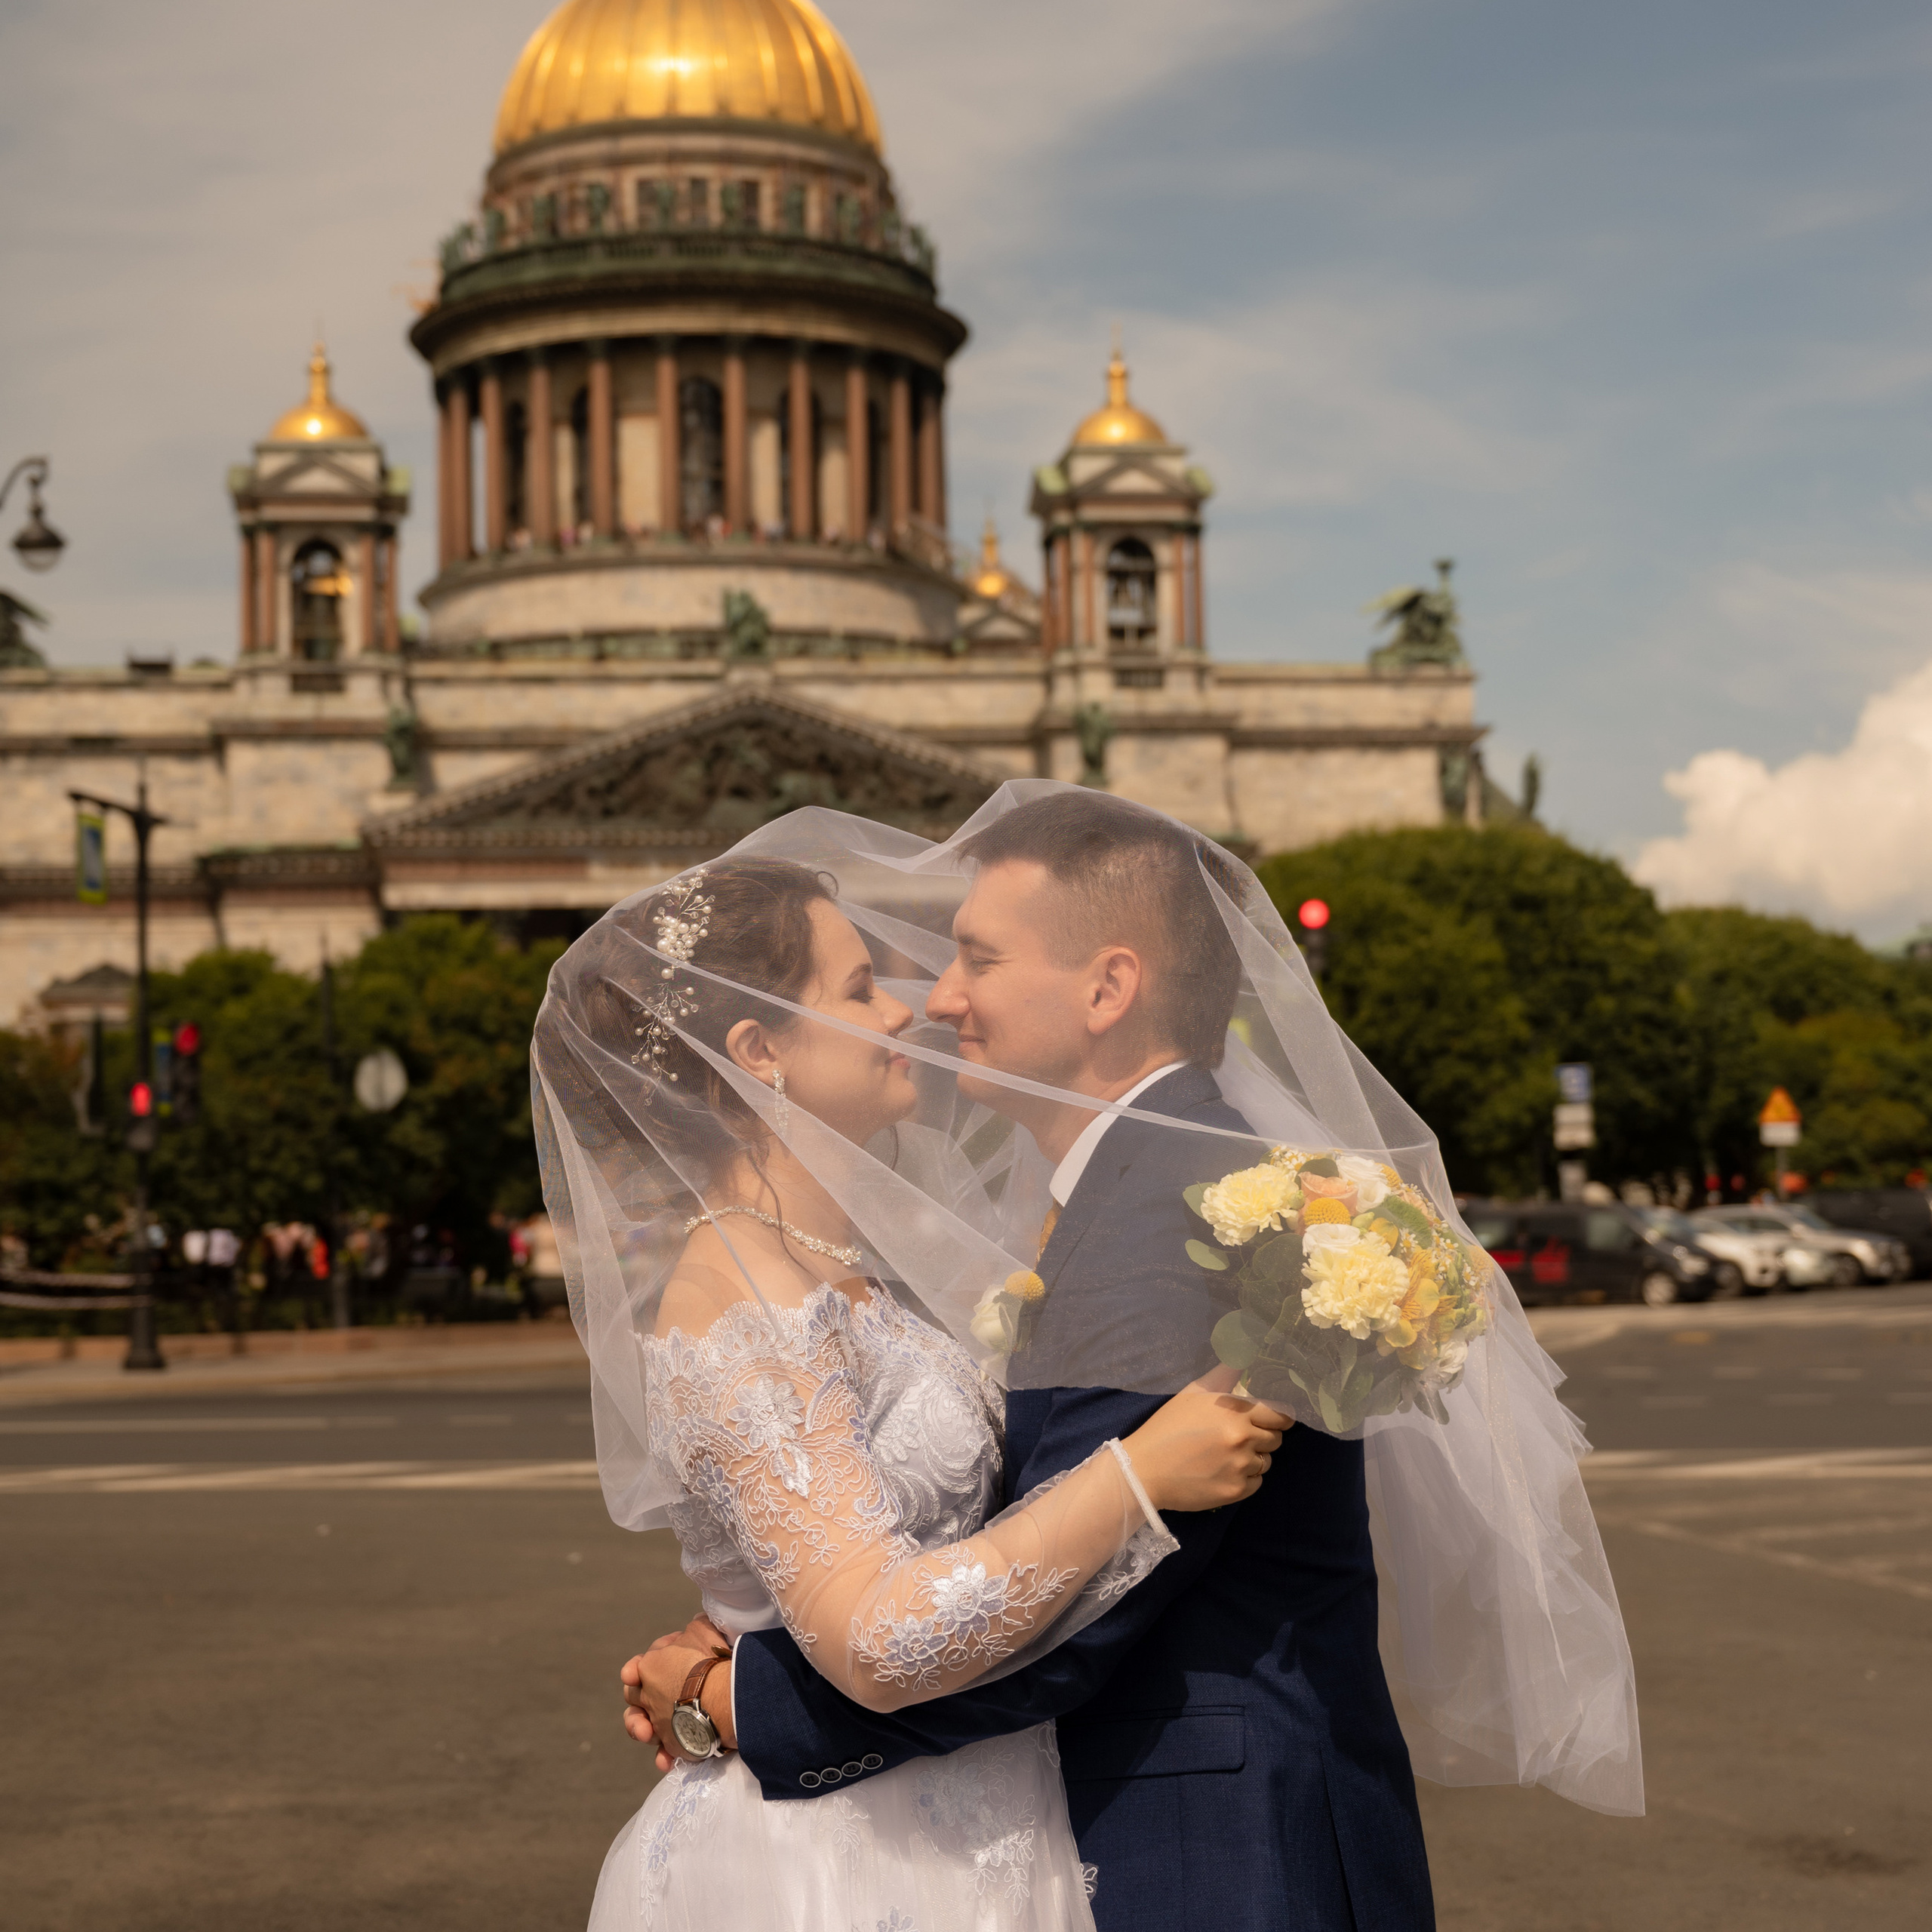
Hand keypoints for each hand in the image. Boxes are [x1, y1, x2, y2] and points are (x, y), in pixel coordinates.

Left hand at [621, 1626, 735, 1771]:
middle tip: (659, 1697)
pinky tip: (667, 1759)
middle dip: (641, 1696)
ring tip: (652, 1733)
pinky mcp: (672, 1743)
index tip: (651, 1667)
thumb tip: (694, 1625)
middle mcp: (647, 1694)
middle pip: (633, 1697)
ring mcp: (657, 1721)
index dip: (642, 1667)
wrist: (723, 1694)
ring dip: (643, 1729)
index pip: (636, 1666)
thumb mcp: (703, 1631)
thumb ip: (694, 1630)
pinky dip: (665, 1755)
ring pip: (639, 1726)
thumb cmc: (712, 1658)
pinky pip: (664, 1750)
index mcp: (650, 1665)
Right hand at [1122, 1380, 1288, 1512]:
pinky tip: (1223, 1472)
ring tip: (1227, 1456)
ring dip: (1253, 1458)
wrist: (1144, 1469)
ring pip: (1266, 1462)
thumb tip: (1244, 1352)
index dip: (1280, 1417)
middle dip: (1264, 1437)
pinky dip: (1245, 1478)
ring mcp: (1240, 1467)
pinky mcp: (1235, 1492)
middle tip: (1241, 1437)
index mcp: (1236, 1411)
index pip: (1281, 1415)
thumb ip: (1224, 1374)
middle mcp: (1243, 1438)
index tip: (1275, 1420)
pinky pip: (1256, 1483)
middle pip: (1276, 1439)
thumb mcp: (1193, 1393)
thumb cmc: (1168, 1427)